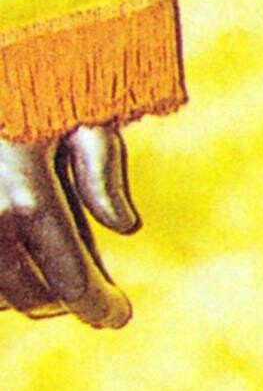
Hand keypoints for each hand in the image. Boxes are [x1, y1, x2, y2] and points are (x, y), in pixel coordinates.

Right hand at [0, 123, 135, 326]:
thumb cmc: (32, 74)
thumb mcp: (79, 113)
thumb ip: (102, 170)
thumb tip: (123, 226)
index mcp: (27, 197)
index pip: (70, 278)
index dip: (98, 306)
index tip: (118, 316)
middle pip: (27, 294)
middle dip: (60, 299)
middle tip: (85, 294)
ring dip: (18, 292)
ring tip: (44, 280)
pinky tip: (12, 264)